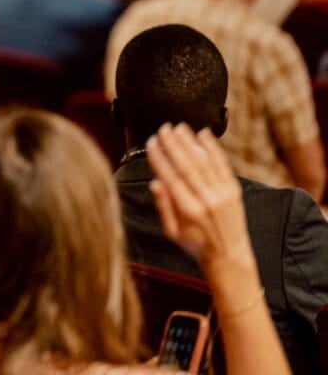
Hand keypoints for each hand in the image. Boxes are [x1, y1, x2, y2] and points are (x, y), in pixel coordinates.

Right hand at [147, 124, 252, 270]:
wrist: (229, 256)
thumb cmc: (196, 245)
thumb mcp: (172, 232)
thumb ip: (164, 207)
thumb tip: (155, 183)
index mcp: (189, 211)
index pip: (171, 178)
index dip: (160, 159)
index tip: (151, 144)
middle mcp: (207, 200)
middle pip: (187, 166)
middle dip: (174, 145)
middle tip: (163, 128)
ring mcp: (223, 194)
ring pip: (204, 163)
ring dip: (191, 143)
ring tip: (179, 127)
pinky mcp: (234, 191)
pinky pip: (222, 165)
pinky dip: (213, 149)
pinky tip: (204, 135)